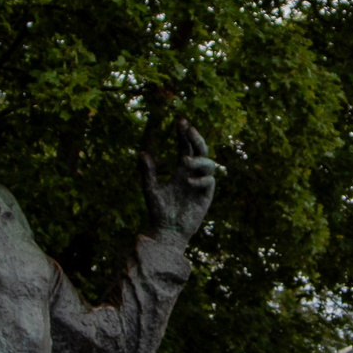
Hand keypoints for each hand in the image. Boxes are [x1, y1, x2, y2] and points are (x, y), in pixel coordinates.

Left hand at [141, 120, 220, 245]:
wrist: (167, 231)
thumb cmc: (158, 211)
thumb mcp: (150, 189)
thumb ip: (148, 172)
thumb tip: (143, 153)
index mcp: (181, 170)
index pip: (186, 147)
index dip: (185, 134)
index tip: (181, 121)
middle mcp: (193, 174)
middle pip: (201, 151)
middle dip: (196, 138)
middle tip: (188, 129)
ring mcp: (201, 184)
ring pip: (209, 164)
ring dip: (199, 160)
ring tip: (185, 161)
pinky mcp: (206, 197)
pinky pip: (209, 182)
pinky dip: (200, 179)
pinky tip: (188, 181)